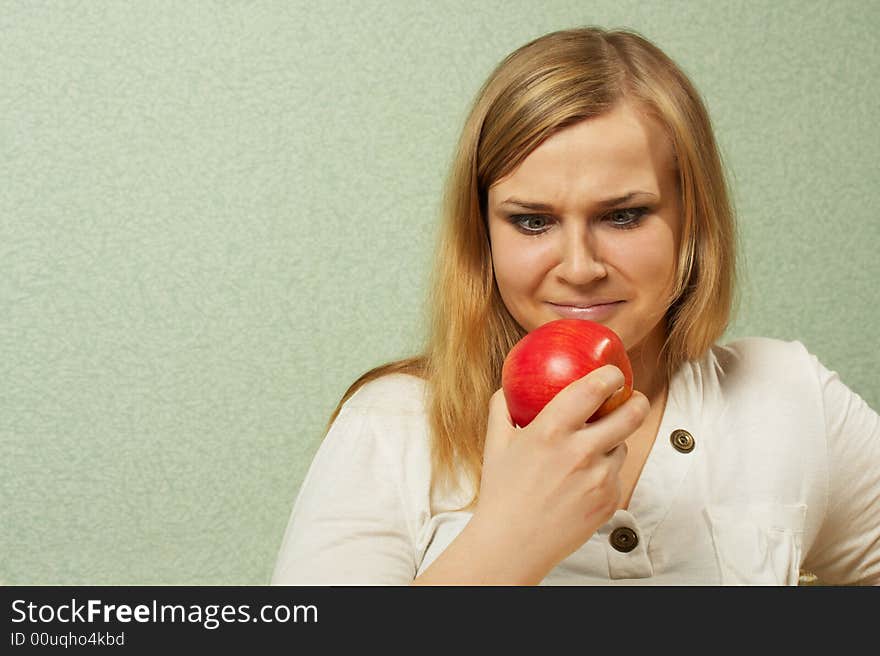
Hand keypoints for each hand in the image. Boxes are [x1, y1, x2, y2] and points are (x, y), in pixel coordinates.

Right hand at [471, 364, 649, 582]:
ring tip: (588, 451)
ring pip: (623, 446)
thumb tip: (508, 387)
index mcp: (552, 431)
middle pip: (631, 414)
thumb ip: (502, 408)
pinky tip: (581, 482)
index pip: (595, 388)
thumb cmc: (502, 492)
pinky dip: (604, 472)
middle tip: (632, 398)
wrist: (512, 544)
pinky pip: (616, 475)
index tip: (611, 373)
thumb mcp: (495, 444)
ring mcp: (599, 478)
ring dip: (613, 442)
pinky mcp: (609, 500)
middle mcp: (581, 452)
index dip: (611, 375)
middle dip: (637, 400)